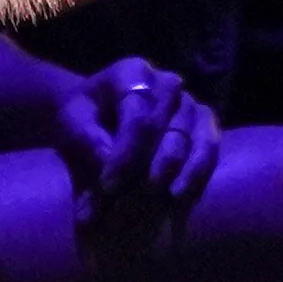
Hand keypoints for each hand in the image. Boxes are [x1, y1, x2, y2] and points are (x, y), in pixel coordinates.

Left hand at [51, 54, 224, 246]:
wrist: (99, 115)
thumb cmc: (85, 117)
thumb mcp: (72, 123)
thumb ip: (87, 143)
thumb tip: (107, 174)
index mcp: (133, 73)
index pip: (138, 120)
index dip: (125, 157)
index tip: (107, 188)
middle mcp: (169, 85)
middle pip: (171, 134)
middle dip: (153, 174)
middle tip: (134, 207)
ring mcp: (191, 105)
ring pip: (196, 144)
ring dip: (181, 179)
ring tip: (164, 207)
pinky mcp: (205, 127)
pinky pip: (209, 153)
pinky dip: (197, 179)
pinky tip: (180, 204)